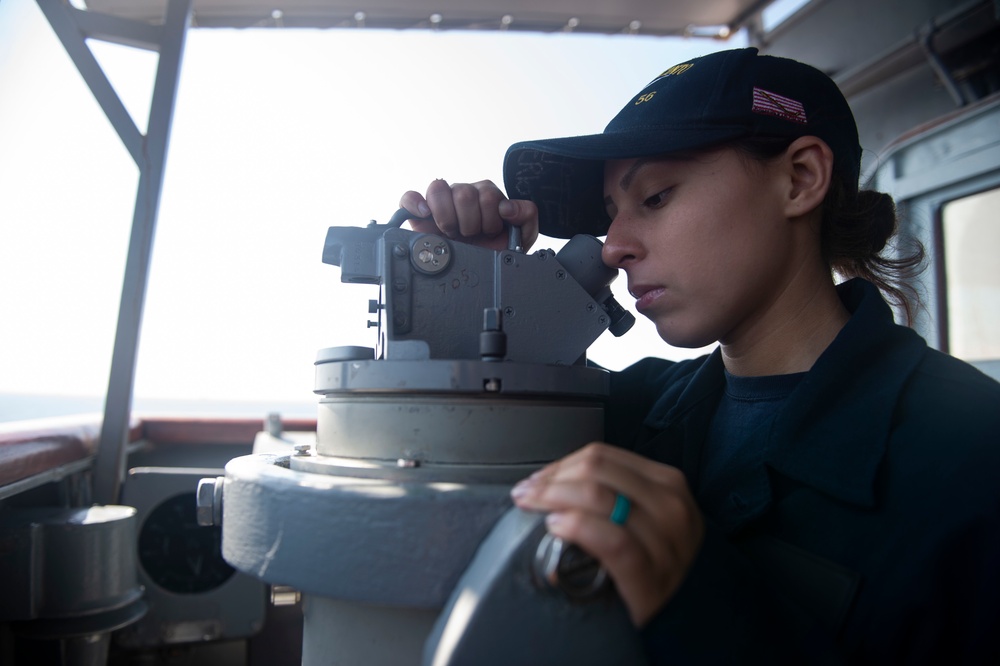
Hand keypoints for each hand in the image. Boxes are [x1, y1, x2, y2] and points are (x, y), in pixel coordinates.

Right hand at [399, 179, 538, 251]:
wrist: (477, 273)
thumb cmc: (495, 252)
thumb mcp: (521, 236)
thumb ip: (527, 216)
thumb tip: (507, 207)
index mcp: (485, 197)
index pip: (487, 192)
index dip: (490, 217)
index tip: (490, 232)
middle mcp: (462, 197)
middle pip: (464, 193)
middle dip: (471, 222)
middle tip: (472, 236)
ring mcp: (440, 204)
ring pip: (438, 189)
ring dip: (447, 216)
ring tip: (452, 233)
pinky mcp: (418, 214)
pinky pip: (409, 197)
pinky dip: (415, 202)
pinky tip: (425, 214)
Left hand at [511, 443, 703, 626]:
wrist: (683, 621)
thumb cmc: (653, 566)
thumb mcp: (644, 519)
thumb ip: (611, 494)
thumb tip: (552, 481)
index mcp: (667, 484)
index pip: (603, 456)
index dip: (562, 464)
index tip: (536, 480)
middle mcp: (672, 506)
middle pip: (597, 472)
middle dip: (552, 480)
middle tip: (524, 494)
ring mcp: (666, 541)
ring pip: (599, 498)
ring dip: (554, 498)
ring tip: (532, 508)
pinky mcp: (653, 574)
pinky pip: (611, 540)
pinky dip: (578, 527)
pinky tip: (556, 528)